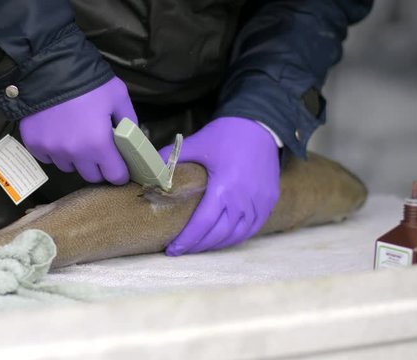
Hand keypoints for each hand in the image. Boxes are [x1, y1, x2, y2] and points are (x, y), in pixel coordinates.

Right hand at [19, 77, 136, 184]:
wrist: (49, 66)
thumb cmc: (88, 81)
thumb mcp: (118, 96)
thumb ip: (129, 122)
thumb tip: (131, 140)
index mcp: (98, 144)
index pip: (115, 176)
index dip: (120, 171)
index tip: (119, 164)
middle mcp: (74, 153)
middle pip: (91, 176)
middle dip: (99, 166)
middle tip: (99, 149)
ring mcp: (52, 150)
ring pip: (69, 167)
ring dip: (76, 159)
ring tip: (76, 137)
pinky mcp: (34, 145)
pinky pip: (48, 158)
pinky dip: (55, 151)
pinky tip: (58, 133)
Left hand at [159, 117, 280, 255]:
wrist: (260, 125)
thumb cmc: (226, 135)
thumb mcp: (195, 144)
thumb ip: (170, 158)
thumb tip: (147, 172)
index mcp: (224, 186)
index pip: (202, 224)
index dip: (186, 240)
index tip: (172, 251)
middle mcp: (244, 199)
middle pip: (219, 234)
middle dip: (198, 246)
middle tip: (182, 250)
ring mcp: (260, 202)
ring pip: (237, 235)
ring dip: (217, 244)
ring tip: (199, 247)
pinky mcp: (270, 201)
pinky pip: (253, 228)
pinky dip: (236, 236)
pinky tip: (222, 238)